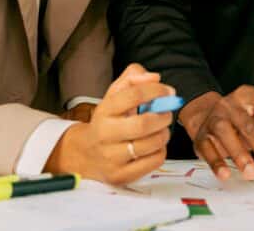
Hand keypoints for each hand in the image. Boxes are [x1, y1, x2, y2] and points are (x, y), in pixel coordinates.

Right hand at [45, 63, 173, 185]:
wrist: (84, 154)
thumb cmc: (107, 121)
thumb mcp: (114, 95)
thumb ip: (133, 78)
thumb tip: (155, 78)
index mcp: (104, 111)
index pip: (133, 95)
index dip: (156, 90)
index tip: (169, 91)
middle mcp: (105, 134)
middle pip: (143, 124)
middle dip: (163, 116)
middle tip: (167, 114)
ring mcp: (112, 158)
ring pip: (151, 144)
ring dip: (164, 133)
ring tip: (160, 129)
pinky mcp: (121, 176)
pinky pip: (154, 161)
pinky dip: (161, 150)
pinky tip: (153, 146)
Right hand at [178, 85, 253, 185]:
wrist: (204, 114)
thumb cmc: (238, 118)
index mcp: (249, 95)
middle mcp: (230, 105)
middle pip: (250, 127)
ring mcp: (214, 119)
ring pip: (227, 135)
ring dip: (241, 156)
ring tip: (252, 173)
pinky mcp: (201, 136)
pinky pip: (208, 150)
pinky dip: (217, 163)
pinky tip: (225, 173)